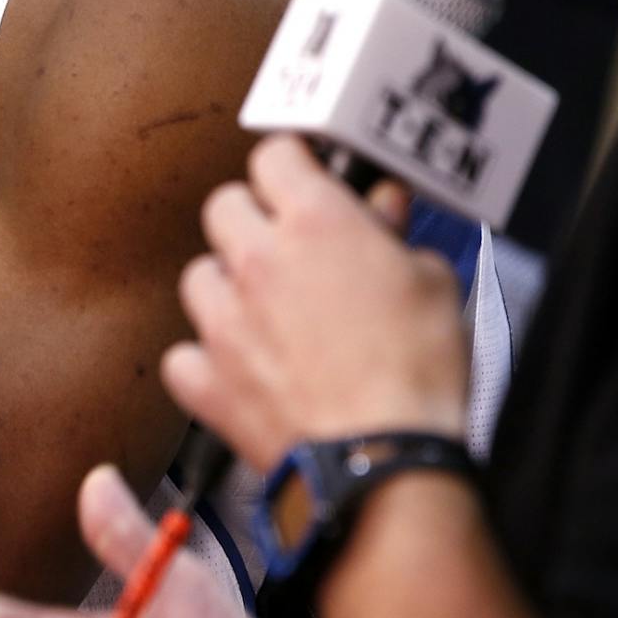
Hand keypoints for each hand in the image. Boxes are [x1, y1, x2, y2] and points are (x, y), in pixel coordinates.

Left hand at [164, 134, 470, 472]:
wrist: (384, 463)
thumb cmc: (417, 377)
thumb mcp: (432, 281)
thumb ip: (396, 236)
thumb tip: (383, 213)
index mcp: (316, 222)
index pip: (275, 154)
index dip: (294, 164)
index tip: (307, 178)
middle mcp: (259, 262)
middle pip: (223, 205)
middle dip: (254, 217)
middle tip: (289, 243)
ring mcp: (225, 322)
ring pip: (198, 275)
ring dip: (227, 285)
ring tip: (267, 309)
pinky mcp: (209, 382)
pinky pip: (185, 355)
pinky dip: (207, 361)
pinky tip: (242, 369)